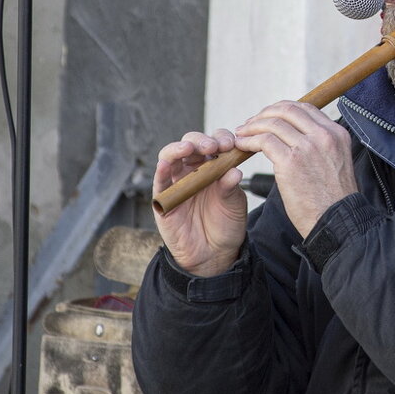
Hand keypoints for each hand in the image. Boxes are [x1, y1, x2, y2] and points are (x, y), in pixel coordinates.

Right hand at [152, 130, 246, 276]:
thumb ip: (231, 188)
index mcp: (213, 166)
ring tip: (189, 148)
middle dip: (202, 140)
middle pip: (191, 144)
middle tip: (214, 146)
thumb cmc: (226, 225)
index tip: (231, 144)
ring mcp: (177, 182)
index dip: (221, 138)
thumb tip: (235, 171)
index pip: (214, 142)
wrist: (214, 255)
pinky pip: (160, 180)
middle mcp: (193, 170)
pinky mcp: (163, 198)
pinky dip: (161, 169)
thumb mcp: (234, 205)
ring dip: (178, 148)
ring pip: (171, 156)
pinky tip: (166, 163)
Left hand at [234, 101, 356, 237]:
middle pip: (287, 110)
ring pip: (273, 123)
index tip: (268, 118)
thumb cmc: (332, 199)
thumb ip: (320, 146)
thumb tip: (295, 138)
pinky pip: (264, 141)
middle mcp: (324, 135)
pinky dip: (249, 140)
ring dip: (252, 126)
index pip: (305, 108)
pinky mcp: (291, 161)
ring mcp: (307, 147)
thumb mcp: (335, 162)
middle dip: (264, 114)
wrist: (337, 221)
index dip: (281, 109)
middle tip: (250, 124)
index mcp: (336, 133)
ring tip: (241, 134)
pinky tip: (242, 146)